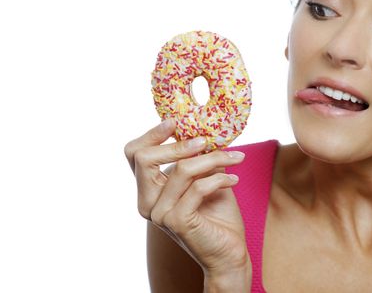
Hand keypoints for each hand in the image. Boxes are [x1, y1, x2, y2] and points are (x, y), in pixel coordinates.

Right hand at [124, 119, 251, 280]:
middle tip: (206, 140)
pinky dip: (220, 179)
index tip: (175, 122)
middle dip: (178, 144)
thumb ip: (197, 157)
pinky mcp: (176, 221)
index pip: (135, 155)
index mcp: (149, 190)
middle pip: (144, 158)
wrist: (229, 252)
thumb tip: (202, 128)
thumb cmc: (217, 215)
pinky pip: (197, 187)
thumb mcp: (206, 177)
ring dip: (213, 159)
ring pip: (180, 169)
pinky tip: (234, 180)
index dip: (151, 134)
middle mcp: (147, 202)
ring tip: (235, 158)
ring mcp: (159, 213)